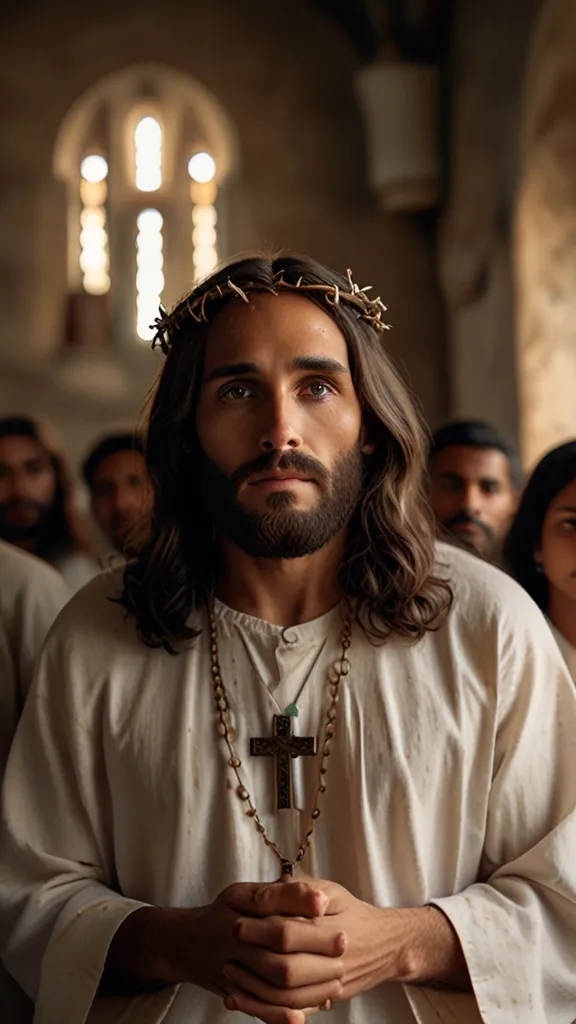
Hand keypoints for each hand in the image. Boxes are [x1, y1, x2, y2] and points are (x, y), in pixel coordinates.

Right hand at [162, 880, 345, 1022]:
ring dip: (309, 988)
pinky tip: (304, 1014)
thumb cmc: (222, 913)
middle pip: (281, 961)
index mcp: (239, 914)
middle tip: (344, 950)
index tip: (339, 928)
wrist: (184, 944)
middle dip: (317, 958)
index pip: (280, 923)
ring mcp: (234, 972)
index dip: (311, 926)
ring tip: (335, 980)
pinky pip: (260, 1009)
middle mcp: (235, 945)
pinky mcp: (235, 994)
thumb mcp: (244, 894)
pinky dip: (283, 1014)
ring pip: (275, 988)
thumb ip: (281, 894)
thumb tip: (319, 899)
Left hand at [225, 877, 469, 1010]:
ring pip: (287, 998)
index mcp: (332, 930)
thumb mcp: (332, 891)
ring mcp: (331, 986)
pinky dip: (265, 1010)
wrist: (387, 946)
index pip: (290, 932)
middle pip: (287, 970)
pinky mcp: (326, 1000)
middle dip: (253, 960)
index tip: (236, 922)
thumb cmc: (353, 913)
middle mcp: (333, 962)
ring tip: (230, 971)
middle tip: (230, 947)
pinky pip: (293, 1013)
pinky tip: (242, 998)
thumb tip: (273, 887)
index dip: (259, 929)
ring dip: (254, 989)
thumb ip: (302, 890)